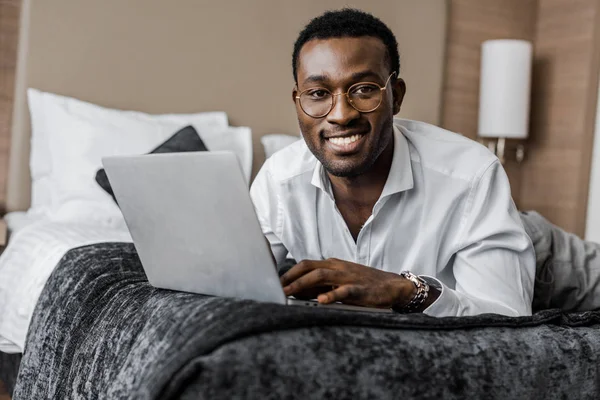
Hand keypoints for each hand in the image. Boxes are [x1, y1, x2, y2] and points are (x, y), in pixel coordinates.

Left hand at [280, 258, 414, 307]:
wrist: (392, 285)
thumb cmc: (364, 284)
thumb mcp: (340, 281)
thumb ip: (322, 285)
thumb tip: (298, 291)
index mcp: (332, 265)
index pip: (306, 265)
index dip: (289, 273)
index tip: (275, 283)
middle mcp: (338, 267)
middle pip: (309, 267)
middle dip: (291, 278)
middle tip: (276, 288)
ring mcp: (349, 277)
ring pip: (322, 276)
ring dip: (303, 284)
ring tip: (289, 293)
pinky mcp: (360, 288)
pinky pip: (344, 290)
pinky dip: (332, 295)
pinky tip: (321, 301)